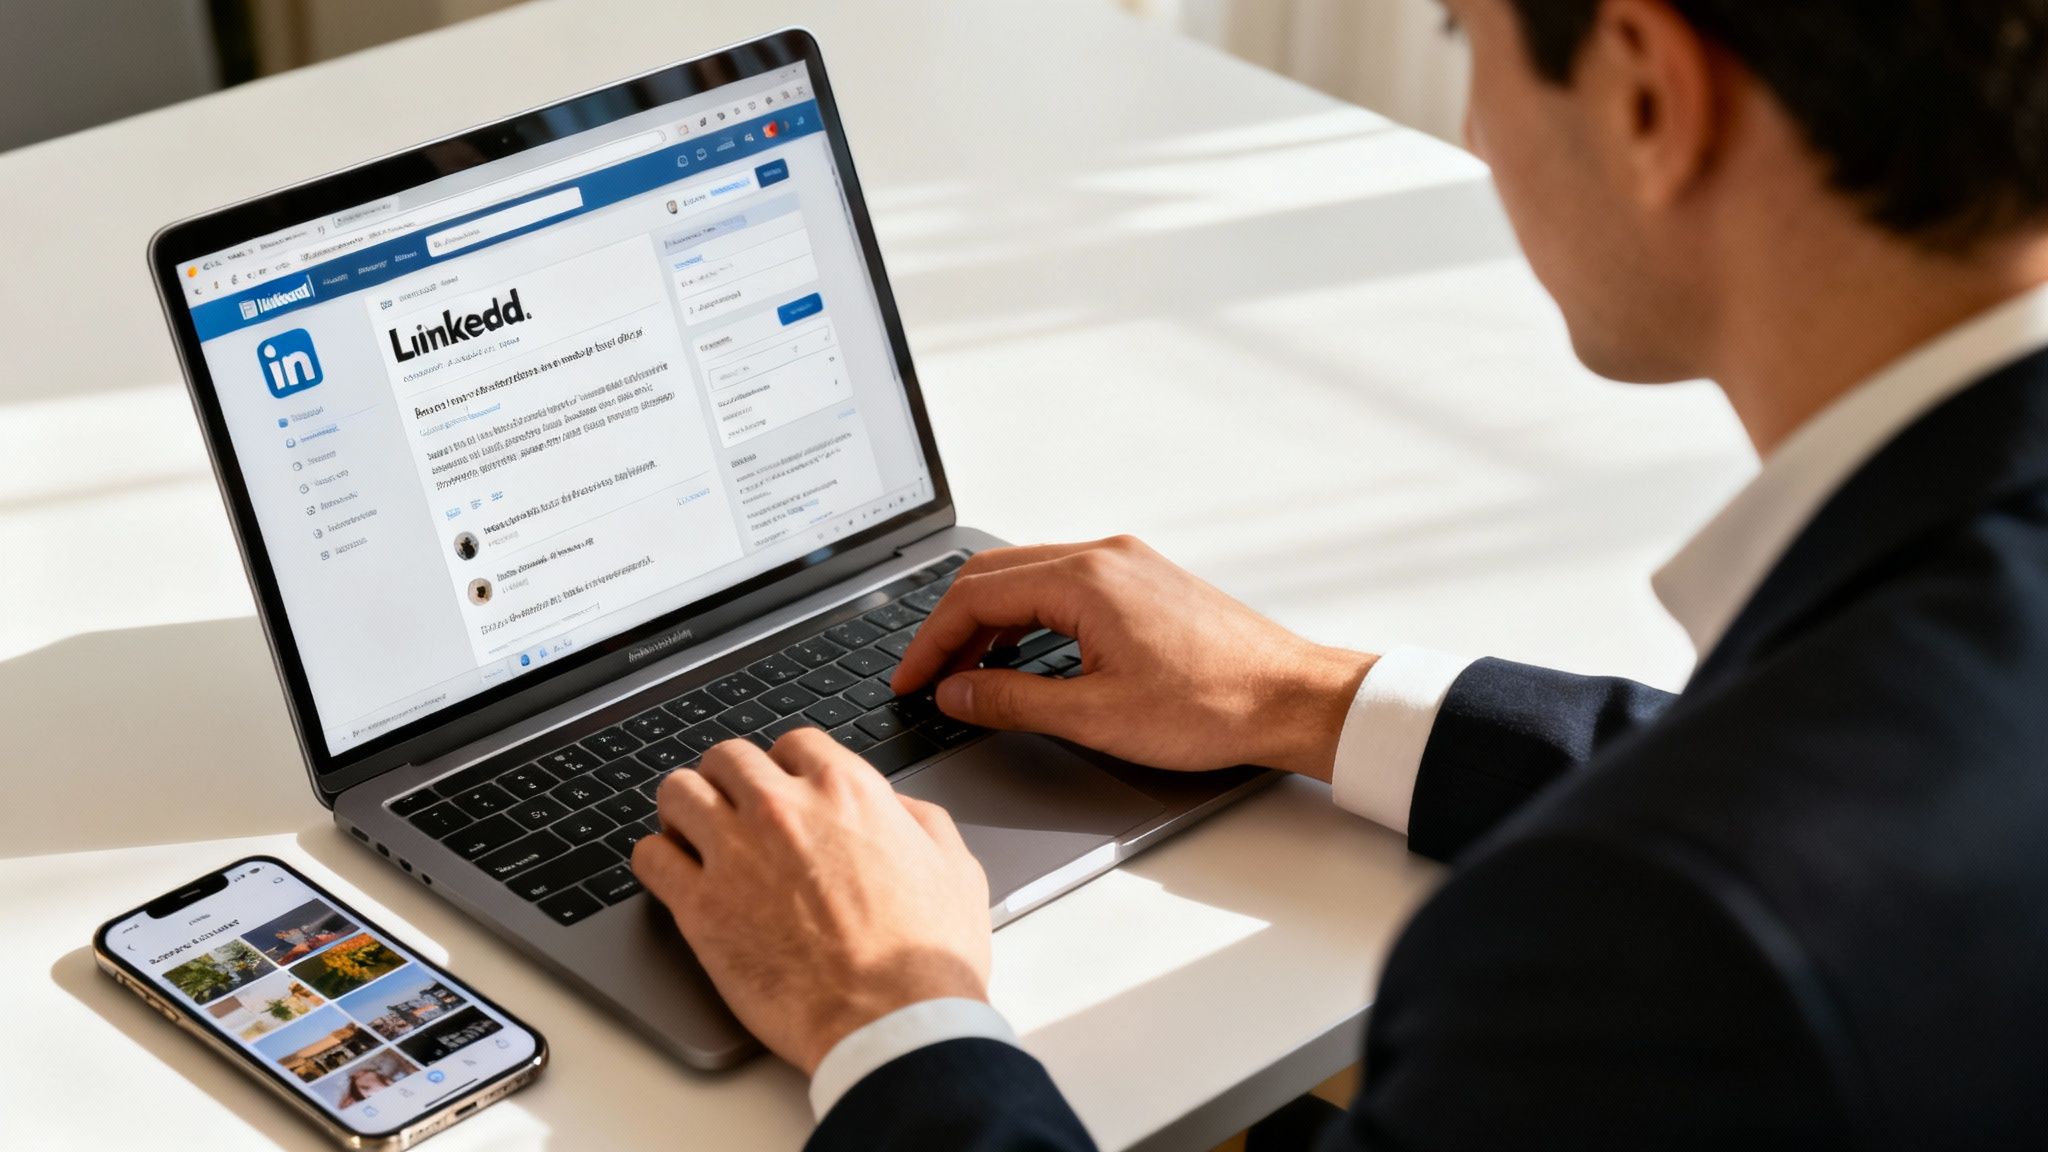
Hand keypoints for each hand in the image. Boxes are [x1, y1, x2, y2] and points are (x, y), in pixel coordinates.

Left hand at [631, 729, 992, 1075]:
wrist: (890, 1021)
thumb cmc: (925, 957)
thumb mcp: (954, 867)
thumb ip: (920, 820)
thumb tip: (897, 807)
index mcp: (846, 791)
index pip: (793, 744)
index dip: (787, 767)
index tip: (783, 790)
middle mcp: (783, 808)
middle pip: (727, 757)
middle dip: (729, 780)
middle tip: (733, 808)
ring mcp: (735, 853)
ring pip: (677, 792)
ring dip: (684, 808)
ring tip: (691, 833)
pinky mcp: (700, 907)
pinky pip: (650, 857)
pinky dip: (657, 859)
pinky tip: (673, 874)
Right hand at [891, 536, 1376, 780]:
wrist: (1293, 698)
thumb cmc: (1214, 704)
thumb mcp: (1096, 716)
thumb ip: (1013, 701)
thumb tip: (957, 694)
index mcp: (1086, 578)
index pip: (975, 596)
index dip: (931, 643)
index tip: (911, 681)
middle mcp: (1105, 555)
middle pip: (994, 575)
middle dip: (950, 627)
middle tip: (927, 678)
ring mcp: (1128, 563)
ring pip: (1029, 577)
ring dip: (989, 621)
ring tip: (968, 676)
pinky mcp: (1145, 580)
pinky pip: (1064, 584)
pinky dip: (1028, 617)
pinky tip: (1024, 656)